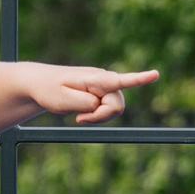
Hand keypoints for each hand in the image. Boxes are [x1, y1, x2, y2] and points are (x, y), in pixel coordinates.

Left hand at [26, 64, 157, 124]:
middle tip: (79, 119)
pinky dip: (96, 116)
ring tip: (78, 115)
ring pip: (114, 109)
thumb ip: (84, 102)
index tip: (155, 74)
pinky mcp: (102, 93)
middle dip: (101, 116)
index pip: (119, 80)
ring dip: (98, 117)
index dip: (138, 79)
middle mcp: (104, 79)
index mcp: (94, 78)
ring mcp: (104, 86)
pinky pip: (108, 110)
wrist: (39, 84)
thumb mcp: (61, 100)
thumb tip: (100, 104)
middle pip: (117, 106)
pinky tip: (82, 114)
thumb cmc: (48, 90)